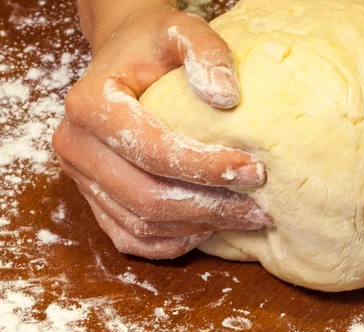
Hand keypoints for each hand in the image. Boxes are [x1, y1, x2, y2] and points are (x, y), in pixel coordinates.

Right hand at [53, 1, 271, 258]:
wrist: (121, 62)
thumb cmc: (152, 47)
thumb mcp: (180, 29)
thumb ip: (205, 51)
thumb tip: (226, 98)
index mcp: (89, 104)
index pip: (152, 150)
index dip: (206, 167)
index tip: (254, 171)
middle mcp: (76, 146)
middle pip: (146, 197)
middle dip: (210, 207)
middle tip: (259, 208)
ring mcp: (81, 178)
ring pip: (141, 224)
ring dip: (199, 227)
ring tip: (246, 218)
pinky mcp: (93, 199)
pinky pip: (131, 238)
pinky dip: (173, 242)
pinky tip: (209, 228)